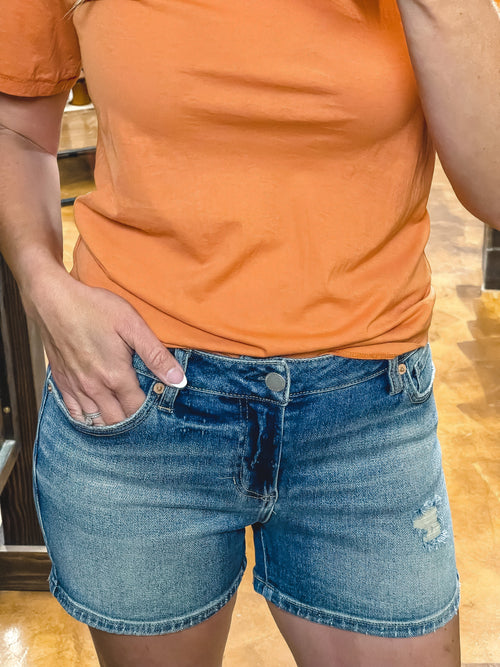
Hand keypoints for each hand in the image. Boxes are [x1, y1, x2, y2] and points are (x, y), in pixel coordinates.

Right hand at [26, 268, 185, 425]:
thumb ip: (156, 356)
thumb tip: (179, 380)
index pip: (138, 409)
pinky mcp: (62, 382)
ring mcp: (75, 387)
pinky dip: (87, 419)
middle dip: (132, 420)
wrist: (52, 299)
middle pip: (117, 420)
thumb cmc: (94, 308)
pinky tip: (97, 414)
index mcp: (115, 376)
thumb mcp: (132, 325)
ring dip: (110, 422)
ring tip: (123, 414)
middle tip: (144, 413)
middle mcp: (94, 388)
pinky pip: (74, 413)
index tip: (159, 404)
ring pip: (95, 420)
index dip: (150, 411)